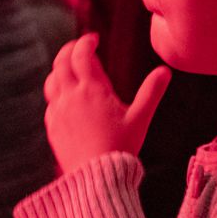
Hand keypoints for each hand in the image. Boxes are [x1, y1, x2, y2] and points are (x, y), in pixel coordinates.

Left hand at [43, 34, 171, 175]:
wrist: (96, 179)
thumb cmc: (121, 148)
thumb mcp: (140, 118)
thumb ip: (152, 92)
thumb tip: (166, 70)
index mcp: (92, 90)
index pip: (82, 54)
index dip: (86, 42)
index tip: (94, 39)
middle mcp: (71, 97)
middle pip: (61, 62)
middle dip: (69, 50)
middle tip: (79, 47)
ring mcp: (58, 112)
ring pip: (52, 81)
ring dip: (60, 70)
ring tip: (70, 69)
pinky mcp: (53, 127)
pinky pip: (50, 103)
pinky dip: (57, 93)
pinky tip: (67, 99)